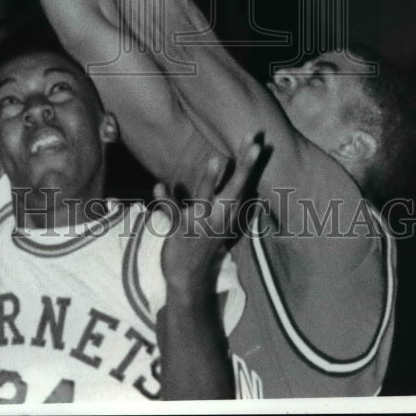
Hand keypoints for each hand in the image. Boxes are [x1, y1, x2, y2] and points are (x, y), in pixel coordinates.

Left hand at [155, 136, 261, 294]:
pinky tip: (158, 186)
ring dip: (210, 179)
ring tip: (216, 159)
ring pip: (206, 197)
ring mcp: (200, 223)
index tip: (257, 139)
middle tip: (252, 143)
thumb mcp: (221, 219)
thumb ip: (227, 196)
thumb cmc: (204, 241)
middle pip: (234, 188)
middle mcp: (219, 216)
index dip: (249, 161)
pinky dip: (165, 200)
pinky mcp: (180, 231)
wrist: (189, 277)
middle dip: (243, 166)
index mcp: (228, 212)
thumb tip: (233, 169)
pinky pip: (173, 213)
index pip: (243, 182)